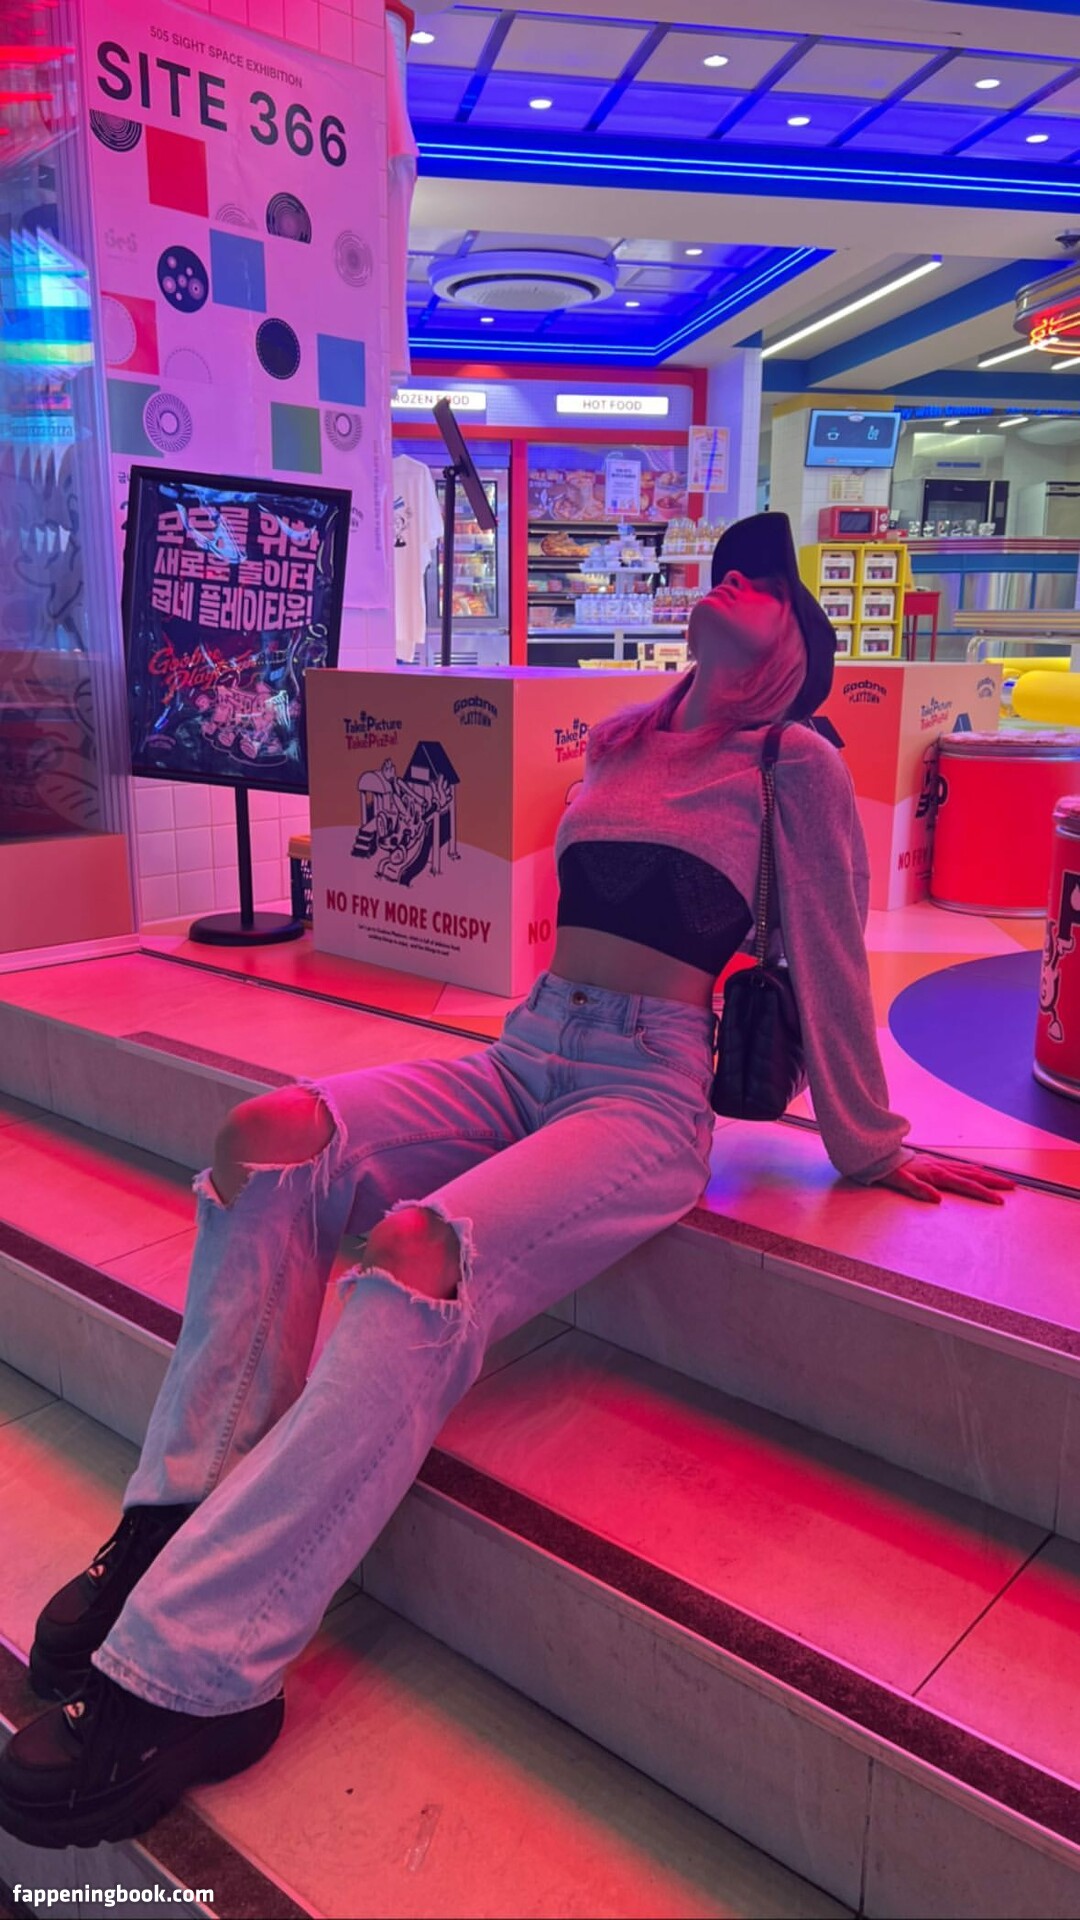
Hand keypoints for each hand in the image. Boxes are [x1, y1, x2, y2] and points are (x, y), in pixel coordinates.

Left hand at [872, 1154, 1014, 1205]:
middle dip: (994, 1182)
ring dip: (987, 1175)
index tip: (999, 1200)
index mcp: (936, 1174)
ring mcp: (939, 1164)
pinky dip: (972, 1168)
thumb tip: (937, 1199)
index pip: (966, 1185)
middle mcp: (941, 1167)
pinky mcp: (934, 1163)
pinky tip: (977, 1169)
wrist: (879, 1154)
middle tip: (1012, 1187)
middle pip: (973, 1175)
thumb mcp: (899, 1181)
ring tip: (1003, 1179)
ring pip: (969, 1169)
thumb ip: (918, 1189)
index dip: (984, 1193)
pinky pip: (959, 1165)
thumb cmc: (888, 1170)